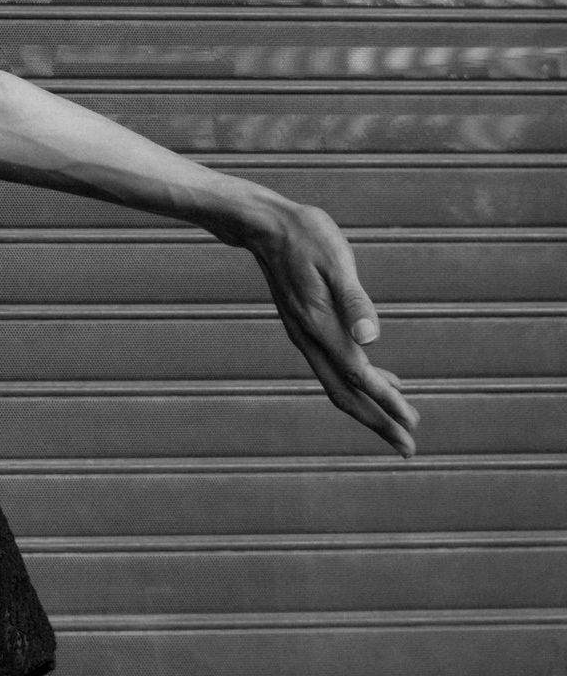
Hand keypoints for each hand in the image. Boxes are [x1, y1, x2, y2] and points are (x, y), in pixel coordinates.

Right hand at [219, 193, 420, 457]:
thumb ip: (354, 301)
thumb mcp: (335, 261)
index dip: (387, 402)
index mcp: (319, 324)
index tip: (412, 424)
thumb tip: (372, 339)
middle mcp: (309, 337)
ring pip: (337, 384)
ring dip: (369, 408)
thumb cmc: (305, 236)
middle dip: (378, 422)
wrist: (263, 226)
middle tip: (408, 449)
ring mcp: (304, 335)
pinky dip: (359, 383)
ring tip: (400, 426)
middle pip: (344, 393)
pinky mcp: (305, 327)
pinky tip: (383, 379)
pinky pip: (333, 367)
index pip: (358, 375)